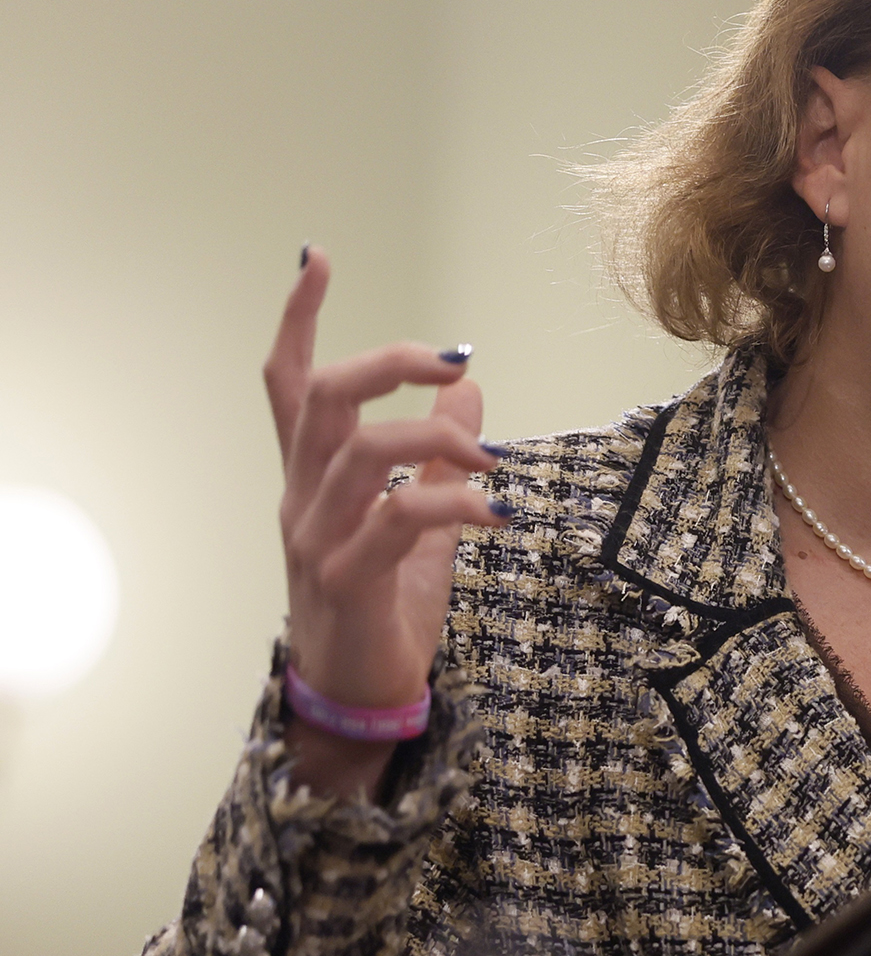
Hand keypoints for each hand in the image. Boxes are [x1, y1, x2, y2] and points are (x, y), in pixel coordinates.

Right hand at [264, 247, 509, 796]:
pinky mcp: (348, 583)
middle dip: (388, 362)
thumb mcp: (420, 520)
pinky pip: (396, 520)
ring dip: (437, 439)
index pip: (288, 384)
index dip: (297, 319)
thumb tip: (469, 387)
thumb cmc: (382, 604)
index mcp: (313, 478)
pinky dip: (453, 503)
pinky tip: (497, 511)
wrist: (358, 696)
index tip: (315, 258)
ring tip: (492, 460)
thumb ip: (438, 456)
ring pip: (361, 453)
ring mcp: (318, 542)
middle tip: (453, 360)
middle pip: (324, 399)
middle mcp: (302, 500)